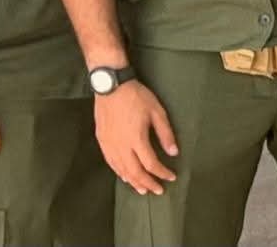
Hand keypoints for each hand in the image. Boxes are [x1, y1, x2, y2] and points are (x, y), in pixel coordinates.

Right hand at [95, 81, 178, 195]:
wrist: (111, 86)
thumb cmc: (136, 96)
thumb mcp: (157, 111)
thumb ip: (165, 133)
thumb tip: (174, 152)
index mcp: (137, 139)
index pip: (151, 164)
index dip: (162, 173)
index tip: (171, 177)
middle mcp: (121, 146)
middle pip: (135, 172)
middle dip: (148, 183)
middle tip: (158, 190)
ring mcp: (109, 144)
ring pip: (122, 170)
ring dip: (133, 182)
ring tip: (143, 189)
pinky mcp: (102, 141)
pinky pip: (111, 163)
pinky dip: (120, 173)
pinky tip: (125, 177)